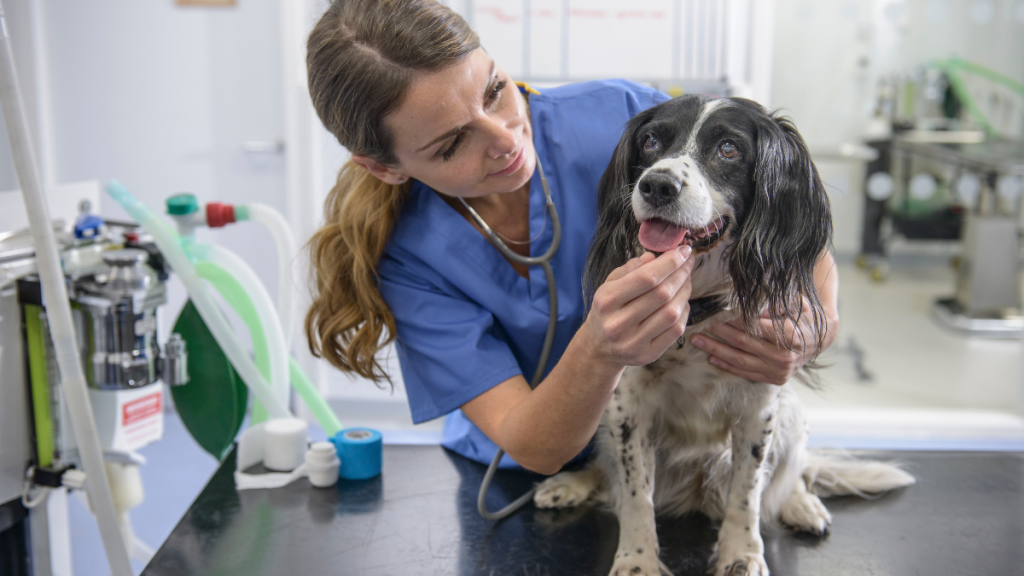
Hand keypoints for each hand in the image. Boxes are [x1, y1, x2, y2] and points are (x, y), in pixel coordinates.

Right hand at [582, 246, 694, 367]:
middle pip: (662, 294)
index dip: (670, 262)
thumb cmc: (607, 310)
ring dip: (685, 292)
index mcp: (607, 300)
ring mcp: (633, 342)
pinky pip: (675, 330)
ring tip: (686, 280)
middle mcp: (618, 323)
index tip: (684, 250)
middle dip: (681, 274)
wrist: (598, 348)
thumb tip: (655, 257)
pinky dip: (684, 311)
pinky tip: (682, 301)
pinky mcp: (647, 354)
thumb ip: (631, 269)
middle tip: (688, 262)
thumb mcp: (610, 285)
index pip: (646, 278)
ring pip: (672, 312)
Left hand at [689, 296, 832, 384]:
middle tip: (700, 326)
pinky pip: (746, 374)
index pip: (754, 328)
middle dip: (719, 334)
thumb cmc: (802, 317)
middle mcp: (784, 357)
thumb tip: (747, 304)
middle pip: (744, 344)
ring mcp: (779, 371)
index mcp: (790, 336)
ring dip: (716, 351)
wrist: (818, 340)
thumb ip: (772, 304)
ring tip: (698, 341)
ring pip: (740, 361)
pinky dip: (727, 366)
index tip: (716, 314)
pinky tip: (711, 358)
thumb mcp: (794, 303)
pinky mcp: (774, 379)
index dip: (733, 321)